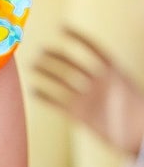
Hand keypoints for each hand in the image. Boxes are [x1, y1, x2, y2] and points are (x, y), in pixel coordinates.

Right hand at [32, 27, 143, 157]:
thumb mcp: (127, 90)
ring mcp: (87, 98)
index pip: (92, 49)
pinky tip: (34, 90)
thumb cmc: (140, 114)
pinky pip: (58, 102)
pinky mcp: (79, 114)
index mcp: (111, 72)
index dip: (78, 38)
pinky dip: (46, 96)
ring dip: (48, 72)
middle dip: (56, 56)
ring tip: (33, 66)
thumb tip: (110, 73)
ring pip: (63, 81)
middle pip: (73, 64)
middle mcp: (97, 83)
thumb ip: (116, 80)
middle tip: (41, 51)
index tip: (62, 28)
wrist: (138, 139)